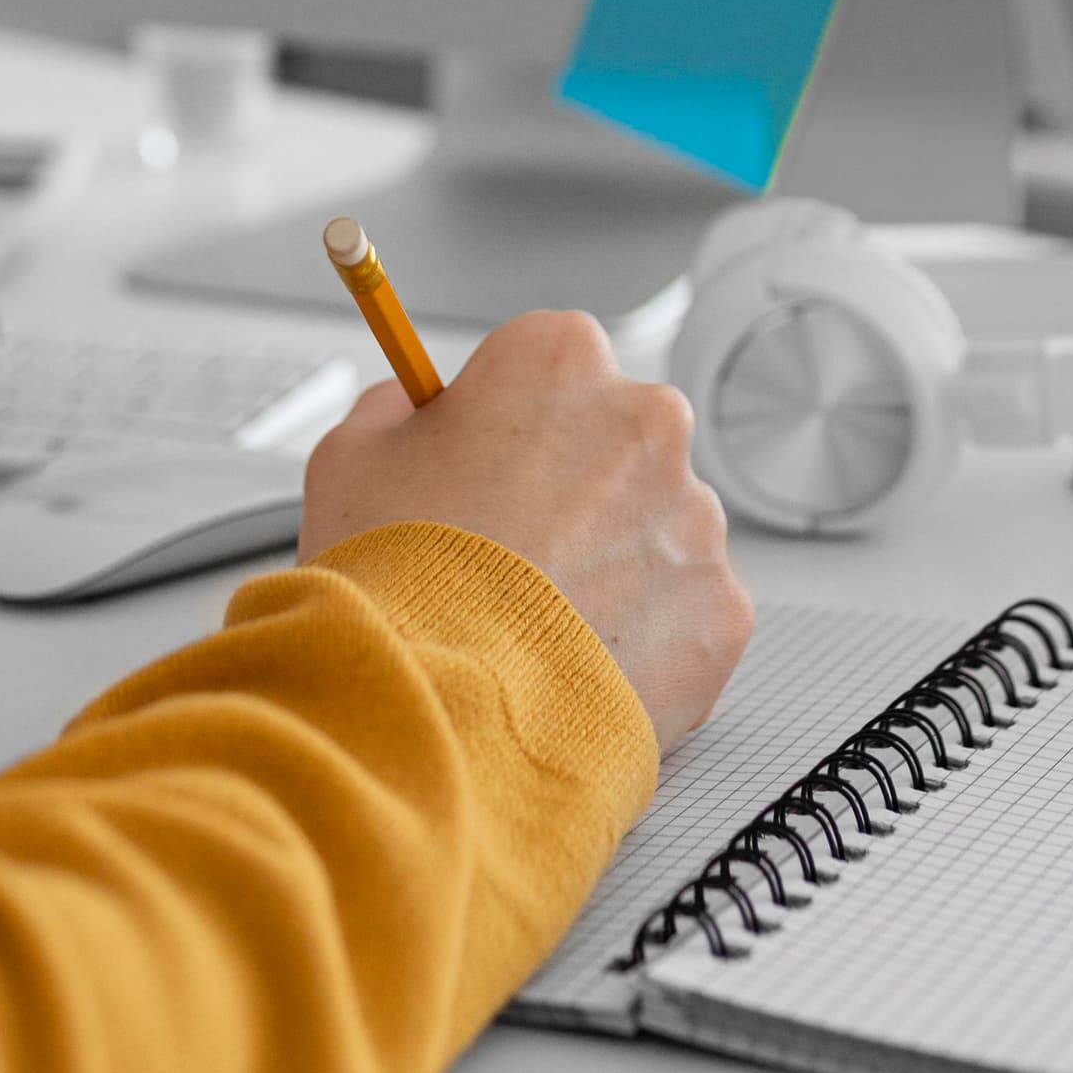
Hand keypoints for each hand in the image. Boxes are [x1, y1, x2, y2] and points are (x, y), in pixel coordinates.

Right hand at [300, 310, 751, 748]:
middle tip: (508, 556)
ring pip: (656, 529)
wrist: (442, 711)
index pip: (551, 364)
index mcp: (559, 361)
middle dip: (574, 491)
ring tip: (532, 627)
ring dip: (612, 565)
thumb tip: (411, 409)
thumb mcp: (349, 457)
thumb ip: (395, 411)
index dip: (510, 420)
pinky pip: (685, 613)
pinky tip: (572, 665)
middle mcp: (646, 421)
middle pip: (616, 441)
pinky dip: (643, 640)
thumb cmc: (396, 582)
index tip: (485, 463)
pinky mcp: (722, 608)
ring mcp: (694, 517)